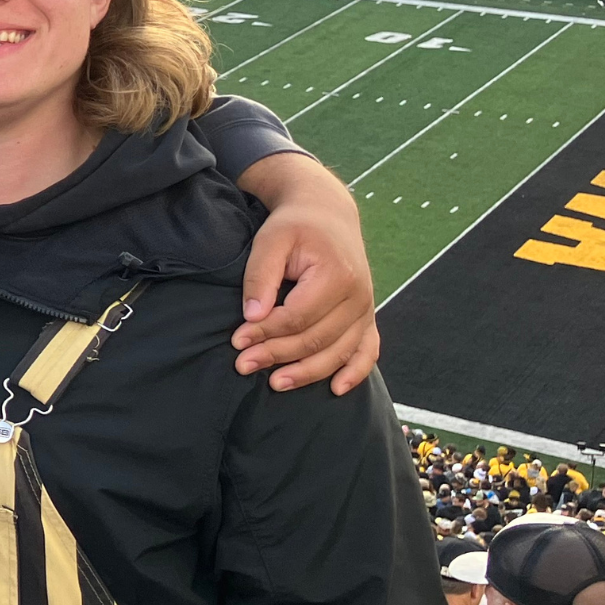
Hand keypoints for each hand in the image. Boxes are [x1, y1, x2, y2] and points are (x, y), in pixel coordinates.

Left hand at [233, 152, 377, 393]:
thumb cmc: (294, 226)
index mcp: (337, 275)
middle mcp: (359, 296)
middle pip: (316, 339)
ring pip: (339, 352)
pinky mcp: (366, 316)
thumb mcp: (270, 240)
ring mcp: (366, 309)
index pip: (297, 317)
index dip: (265, 333)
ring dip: (307, 372)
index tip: (237, 342)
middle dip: (277, 355)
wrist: (326, 214)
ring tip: (274, 383)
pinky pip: (367, 351)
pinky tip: (337, 390)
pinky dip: (355, 373)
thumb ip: (260, 276)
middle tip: (242, 365)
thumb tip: (252, 316)